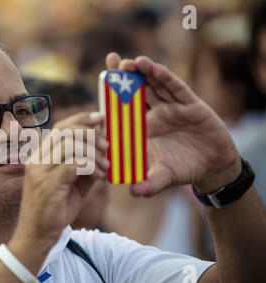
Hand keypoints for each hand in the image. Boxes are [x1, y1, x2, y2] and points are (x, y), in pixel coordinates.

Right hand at [13, 112, 109, 247]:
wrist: (37, 235)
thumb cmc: (55, 209)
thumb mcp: (73, 184)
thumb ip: (85, 167)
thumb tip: (103, 153)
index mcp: (40, 156)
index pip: (60, 127)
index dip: (81, 119)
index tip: (101, 117)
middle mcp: (37, 159)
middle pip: (65, 131)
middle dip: (90, 134)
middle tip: (107, 145)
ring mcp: (40, 172)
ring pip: (70, 146)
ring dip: (93, 153)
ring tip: (105, 165)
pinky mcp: (48, 185)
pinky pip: (73, 165)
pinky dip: (91, 167)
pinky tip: (99, 176)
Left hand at [105, 52, 241, 196]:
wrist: (212, 167)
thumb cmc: (184, 169)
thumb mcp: (163, 177)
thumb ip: (149, 184)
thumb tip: (133, 192)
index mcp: (144, 129)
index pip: (125, 110)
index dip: (112, 97)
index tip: (99, 84)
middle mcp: (155, 115)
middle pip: (136, 92)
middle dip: (124, 77)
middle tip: (111, 61)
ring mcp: (172, 108)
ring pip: (154, 85)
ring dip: (142, 72)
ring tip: (128, 62)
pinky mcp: (190, 105)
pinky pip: (175, 88)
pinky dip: (164, 77)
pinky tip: (152, 67)